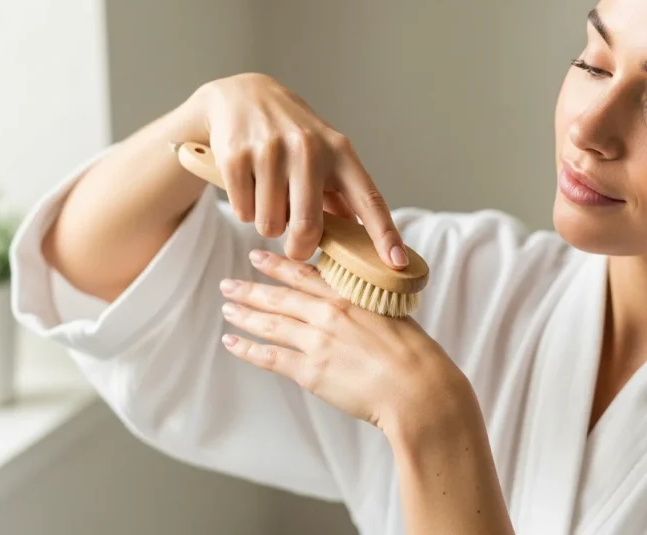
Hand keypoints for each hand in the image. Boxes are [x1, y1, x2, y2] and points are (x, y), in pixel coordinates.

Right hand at [188, 72, 406, 265]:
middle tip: (295, 244)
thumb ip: (342, 195)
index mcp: (341, 152)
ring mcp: (272, 151)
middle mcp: (310, 149)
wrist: (242, 95)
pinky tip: (248, 183)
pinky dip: (244, 209)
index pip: (369, 199)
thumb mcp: (326, 154)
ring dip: (267, 222)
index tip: (397, 263)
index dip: (384, 234)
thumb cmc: (293, 135)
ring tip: (268, 195)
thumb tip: (362, 240)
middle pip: (308, 228)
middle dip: (300, 247)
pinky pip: (243, 212)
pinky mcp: (237, 156)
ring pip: (270, 225)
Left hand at [217, 248, 470, 433]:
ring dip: (245, 314)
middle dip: (251, 288)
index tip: (258, 256)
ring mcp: (318, 342)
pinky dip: (247, 349)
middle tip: (228, 283)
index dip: (278, 265)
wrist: (419, 390)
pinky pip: (270, 357)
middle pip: (281, 296)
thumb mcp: (395, 315)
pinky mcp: (311, 372)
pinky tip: (231, 342)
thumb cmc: (417, 356)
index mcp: (351, 296)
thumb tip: (360, 306)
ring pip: (270, 323)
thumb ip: (370, 307)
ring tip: (228, 308)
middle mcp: (330, 314)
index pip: (306, 275)